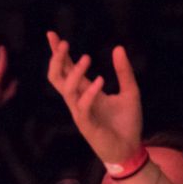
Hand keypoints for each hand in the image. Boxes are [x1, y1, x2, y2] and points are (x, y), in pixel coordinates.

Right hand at [45, 31, 141, 163]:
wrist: (129, 148)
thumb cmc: (126, 123)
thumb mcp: (130, 91)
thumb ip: (123, 72)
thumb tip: (117, 48)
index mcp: (85, 92)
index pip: (67, 69)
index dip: (59, 53)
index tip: (52, 35)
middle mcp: (78, 101)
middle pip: (57, 78)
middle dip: (57, 61)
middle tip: (62, 43)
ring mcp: (80, 113)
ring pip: (67, 91)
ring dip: (74, 73)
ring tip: (87, 57)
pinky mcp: (87, 125)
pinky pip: (82, 108)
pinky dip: (89, 94)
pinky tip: (99, 80)